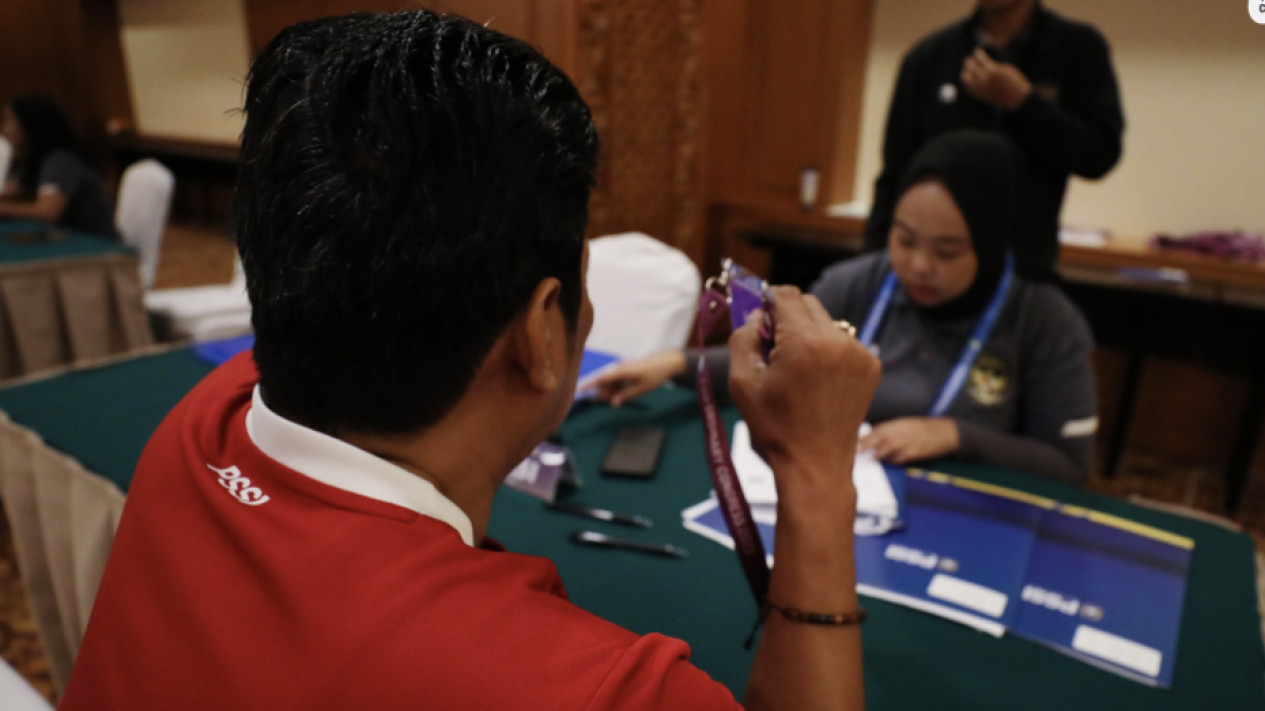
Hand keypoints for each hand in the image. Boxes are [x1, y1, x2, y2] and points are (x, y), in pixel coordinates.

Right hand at [586, 351, 685, 405]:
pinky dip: (617, 387)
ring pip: (609, 382)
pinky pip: (615, 380)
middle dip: (606, 393)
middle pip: (604, 382)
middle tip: (616, 402)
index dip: (589, 384)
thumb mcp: (641, 389)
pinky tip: (627, 390)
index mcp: (621, 371)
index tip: (579, 390)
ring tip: (626, 395)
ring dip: (613, 391)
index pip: (601, 379)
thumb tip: (613, 403)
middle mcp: (619, 368)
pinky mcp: (624, 369)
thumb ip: (626, 395)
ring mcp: (621, 368)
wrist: (664, 363)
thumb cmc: (653, 376)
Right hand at [728, 287, 880, 501]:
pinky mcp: (871, 366)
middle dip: (787, 317)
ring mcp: (859, 353)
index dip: (767, 301)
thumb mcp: (742, 382)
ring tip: (797, 369)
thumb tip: (755, 317)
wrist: (816, 466)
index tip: (759, 320)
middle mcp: (837, 340)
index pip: (786, 294)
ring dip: (808, 333)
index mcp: (805, 342)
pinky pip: (843, 342)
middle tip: (773, 348)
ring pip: (826, 322)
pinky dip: (828, 350)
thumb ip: (743, 338)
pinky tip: (817, 379)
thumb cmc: (774, 427)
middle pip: (808, 303)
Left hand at [860, 417, 958, 463]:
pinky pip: (899, 458)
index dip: (866, 436)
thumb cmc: (924, 428)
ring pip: (887, 449)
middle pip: (879, 438)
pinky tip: (889, 461)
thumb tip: (875, 436)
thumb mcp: (907, 423)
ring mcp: (908, 442)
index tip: (855, 442)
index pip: (878, 429)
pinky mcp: (915, 452)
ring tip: (870, 458)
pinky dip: (893, 460)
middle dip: (866, 445)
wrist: (944, 432)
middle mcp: (901, 431)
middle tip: (856, 452)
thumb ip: (892, 429)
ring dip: (877, 454)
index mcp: (898, 423)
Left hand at [961, 48, 1030, 109]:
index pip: (980, 58)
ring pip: (966, 79)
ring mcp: (981, 88)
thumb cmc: (1014, 81)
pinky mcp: (980, 95)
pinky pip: (969, 88)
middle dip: (969, 62)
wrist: (1017, 98)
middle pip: (970, 67)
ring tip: (967, 70)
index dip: (977, 53)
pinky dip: (967, 83)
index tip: (977, 51)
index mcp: (993, 70)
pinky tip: (970, 80)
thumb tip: (983, 62)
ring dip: (965, 72)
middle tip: (969, 59)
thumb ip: (993, 65)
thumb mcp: (1006, 68)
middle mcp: (985, 79)